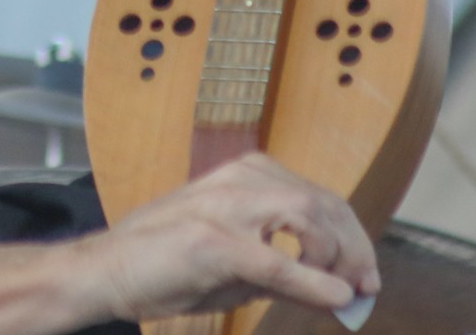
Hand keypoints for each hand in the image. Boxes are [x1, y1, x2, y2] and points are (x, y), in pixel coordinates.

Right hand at [77, 153, 377, 321]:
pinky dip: (312, 281)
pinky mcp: (214, 240)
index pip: (317, 196)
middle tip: (369, 285)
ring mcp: (225, 206)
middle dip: (354, 247)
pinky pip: (276, 262)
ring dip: (335, 259)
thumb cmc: (166, 268)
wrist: (107, 271)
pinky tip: (334, 299)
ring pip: (307, 218)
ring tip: (344, 292)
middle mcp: (239, 180)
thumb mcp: (237, 271)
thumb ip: (288, 277)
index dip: (352, 236)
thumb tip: (340, 296)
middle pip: (321, 202)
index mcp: (244, 176)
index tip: (367, 274)